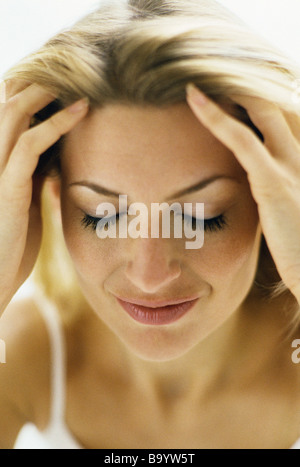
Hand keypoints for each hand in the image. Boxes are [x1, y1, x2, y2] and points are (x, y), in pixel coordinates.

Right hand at [0, 79, 88, 312]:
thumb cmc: (12, 244)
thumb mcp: (27, 201)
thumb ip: (36, 175)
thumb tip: (56, 157)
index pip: (14, 116)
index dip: (38, 96)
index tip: (71, 84)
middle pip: (9, 104)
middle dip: (38, 83)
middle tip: (73, 71)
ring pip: (14, 114)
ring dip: (45, 92)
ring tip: (77, 78)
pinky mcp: (6, 186)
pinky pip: (29, 145)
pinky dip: (56, 124)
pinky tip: (81, 110)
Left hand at [186, 84, 299, 302]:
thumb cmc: (298, 252)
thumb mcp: (284, 217)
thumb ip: (269, 197)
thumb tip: (252, 193)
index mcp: (298, 166)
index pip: (274, 123)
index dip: (249, 105)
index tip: (221, 94)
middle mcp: (298, 158)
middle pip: (269, 108)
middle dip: (239, 89)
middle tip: (207, 78)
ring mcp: (289, 167)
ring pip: (257, 113)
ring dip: (227, 92)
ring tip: (196, 80)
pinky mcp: (273, 182)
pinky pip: (242, 140)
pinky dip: (217, 117)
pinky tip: (196, 100)